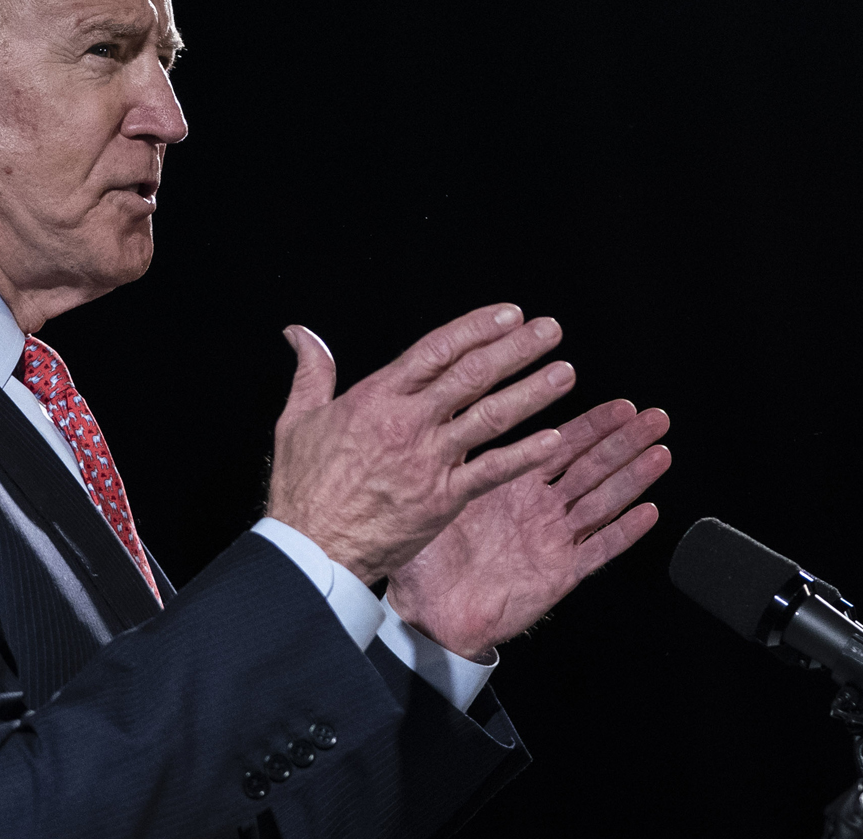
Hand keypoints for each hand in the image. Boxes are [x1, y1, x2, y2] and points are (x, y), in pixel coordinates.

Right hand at [265, 304, 578, 583]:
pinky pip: (492, 471)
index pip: (436, 349)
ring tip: (565, 372)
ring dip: (532, 392)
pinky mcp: (444, 498)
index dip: (476, 328)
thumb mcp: (297, 419)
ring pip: (490, 416)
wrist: (313, 547)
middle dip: (516, 349)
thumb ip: (311, 371)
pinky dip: (524, 454)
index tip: (508, 314)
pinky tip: (554, 439)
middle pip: (472, 374)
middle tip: (550, 330)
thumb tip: (300, 333)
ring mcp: (429, 460)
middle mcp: (408, 422)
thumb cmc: (304, 487)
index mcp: (376, 397)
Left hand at [385, 398, 670, 659]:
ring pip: (602, 501)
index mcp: (512, 484)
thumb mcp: (441, 494)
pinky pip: (598, 550)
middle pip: (592, 467)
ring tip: (661, 453)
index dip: (594, 424)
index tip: (621, 404)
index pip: (561, 444)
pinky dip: (624, 531)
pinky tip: (648, 512)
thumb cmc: (427, 556)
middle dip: (626, 442)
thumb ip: (459, 455)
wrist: (428, 612)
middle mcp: (538, 509)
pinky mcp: (559, 574)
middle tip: (655, 419)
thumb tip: (455, 406)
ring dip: (634, 478)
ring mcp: (552, 540)